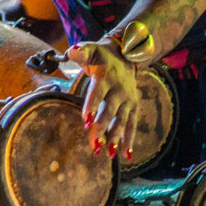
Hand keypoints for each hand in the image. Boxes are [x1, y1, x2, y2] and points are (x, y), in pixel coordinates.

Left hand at [68, 36, 137, 159]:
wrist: (127, 54)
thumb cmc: (101, 56)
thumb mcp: (91, 49)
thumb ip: (81, 51)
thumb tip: (72, 51)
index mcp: (106, 76)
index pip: (98, 92)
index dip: (92, 105)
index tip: (85, 120)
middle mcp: (119, 89)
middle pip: (109, 111)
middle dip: (102, 128)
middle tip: (93, 144)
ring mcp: (128, 99)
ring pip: (122, 120)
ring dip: (115, 138)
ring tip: (109, 154)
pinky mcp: (134, 106)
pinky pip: (132, 124)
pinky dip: (130, 140)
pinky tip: (126, 156)